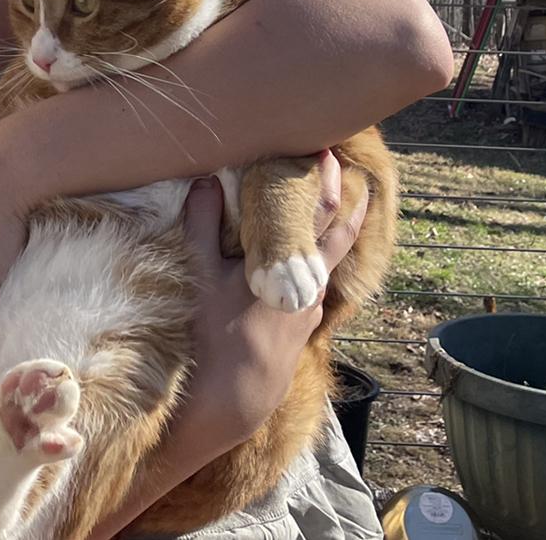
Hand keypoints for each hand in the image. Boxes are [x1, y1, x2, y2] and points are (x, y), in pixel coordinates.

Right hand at [176, 153, 366, 455]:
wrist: (236, 395)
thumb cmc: (217, 330)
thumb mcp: (203, 272)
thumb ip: (202, 224)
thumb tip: (204, 181)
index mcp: (292, 262)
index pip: (320, 210)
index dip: (327, 178)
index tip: (329, 150)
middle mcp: (312, 281)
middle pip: (338, 231)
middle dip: (343, 197)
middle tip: (342, 167)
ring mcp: (312, 305)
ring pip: (330, 258)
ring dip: (332, 229)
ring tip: (331, 205)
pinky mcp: (305, 325)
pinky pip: (316, 282)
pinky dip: (315, 259)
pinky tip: (303, 259)